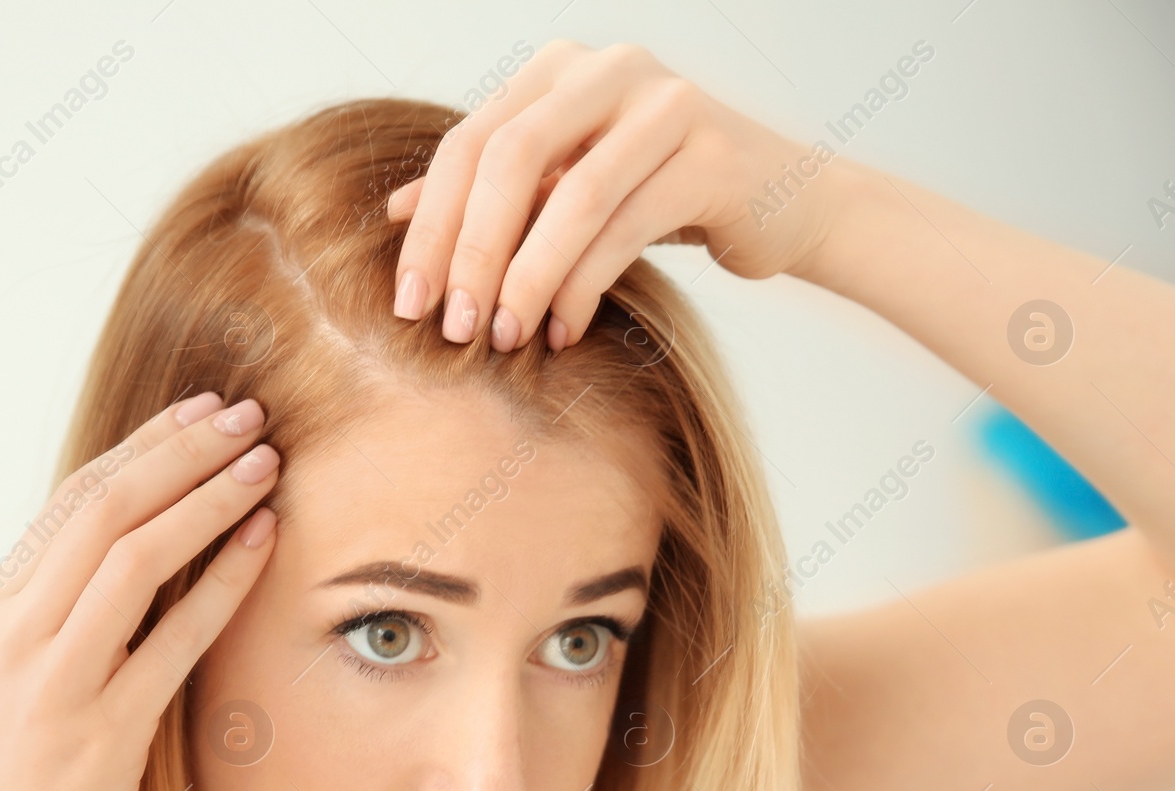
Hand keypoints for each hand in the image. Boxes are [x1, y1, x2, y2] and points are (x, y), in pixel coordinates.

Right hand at [0, 391, 279, 790]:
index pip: (69, 505)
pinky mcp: (100, 739)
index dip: (141, 449)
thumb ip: (47, 632)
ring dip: (209, 494)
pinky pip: (173, 638)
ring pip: (135, 553)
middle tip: (247, 413)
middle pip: (104, 507)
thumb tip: (114, 571)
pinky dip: (222, 580)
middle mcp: (10, 639)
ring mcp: (53, 686)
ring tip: (266, 458)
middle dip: (182, 448)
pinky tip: (264, 541)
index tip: (196, 415)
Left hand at [386, 39, 840, 351]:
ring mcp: (668, 105)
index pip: (471, 143)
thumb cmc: (657, 192)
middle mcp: (611, 68)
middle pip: (511, 158)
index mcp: (561, 68)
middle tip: (452, 327)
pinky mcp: (712, 156)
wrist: (781, 200)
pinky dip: (584, 286)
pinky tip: (563, 331)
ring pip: (573, 198)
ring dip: (528, 278)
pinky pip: (627, 226)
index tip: (408, 301)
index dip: (431, 226)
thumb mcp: (563, 183)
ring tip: (505, 337)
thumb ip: (490, 189)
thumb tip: (393, 211)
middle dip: (471, 252)